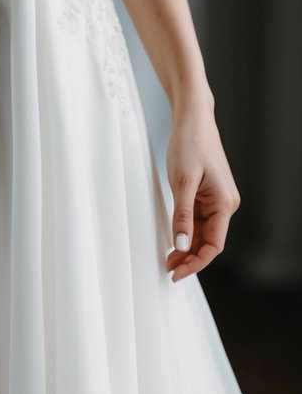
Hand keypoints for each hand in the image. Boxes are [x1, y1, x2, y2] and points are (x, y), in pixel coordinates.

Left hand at [165, 99, 240, 282]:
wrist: (193, 120)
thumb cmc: (190, 144)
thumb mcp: (182, 182)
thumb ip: (182, 216)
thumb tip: (182, 245)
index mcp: (225, 203)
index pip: (214, 245)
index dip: (195, 263)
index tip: (176, 274)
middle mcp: (225, 204)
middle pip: (209, 242)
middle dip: (189, 258)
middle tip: (167, 269)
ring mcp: (217, 200)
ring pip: (202, 233)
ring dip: (186, 247)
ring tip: (167, 259)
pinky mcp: (207, 195)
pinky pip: (198, 221)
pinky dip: (186, 232)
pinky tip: (174, 241)